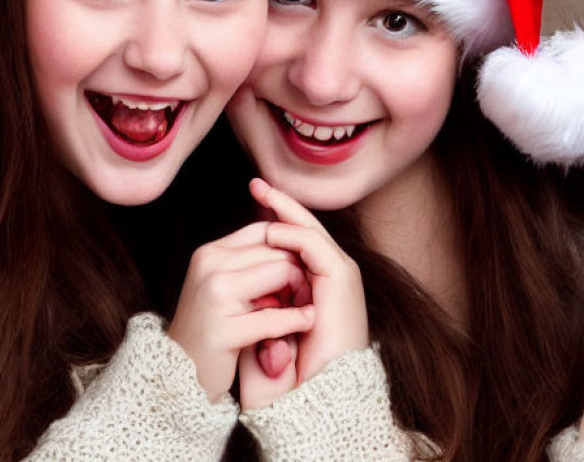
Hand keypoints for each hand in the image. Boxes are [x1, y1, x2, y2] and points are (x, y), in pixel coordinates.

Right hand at [168, 221, 315, 401]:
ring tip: (301, 309)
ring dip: (298, 293)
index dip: (290, 248)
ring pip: (282, 273)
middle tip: (304, 295)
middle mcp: (210, 266)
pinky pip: (275, 317)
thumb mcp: (223, 284)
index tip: (301, 271)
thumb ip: (249, 261)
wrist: (180, 374)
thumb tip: (290, 239)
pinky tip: (306, 323)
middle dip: (298, 272)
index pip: (265, 230)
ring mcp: (215, 296)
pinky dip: (296, 320)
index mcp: (210, 252)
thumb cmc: (210, 328)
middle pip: (278, 250)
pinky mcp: (222, 330)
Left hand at [238, 179, 368, 408]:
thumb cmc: (294, 378)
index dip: (274, 222)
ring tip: (261, 191)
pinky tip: (269, 229)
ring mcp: (339, 276)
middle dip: (279, 205)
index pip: (296, 243)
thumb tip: (241, 298)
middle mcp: (331, 277)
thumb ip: (259, 315)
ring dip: (285, 210)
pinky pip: (314, 246)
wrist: (320, 399)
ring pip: (310, 231)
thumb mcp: (267, 337)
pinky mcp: (341, 279)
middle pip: (305, 230)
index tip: (251, 205)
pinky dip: (292, 234)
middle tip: (256, 183)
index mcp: (317, 286)